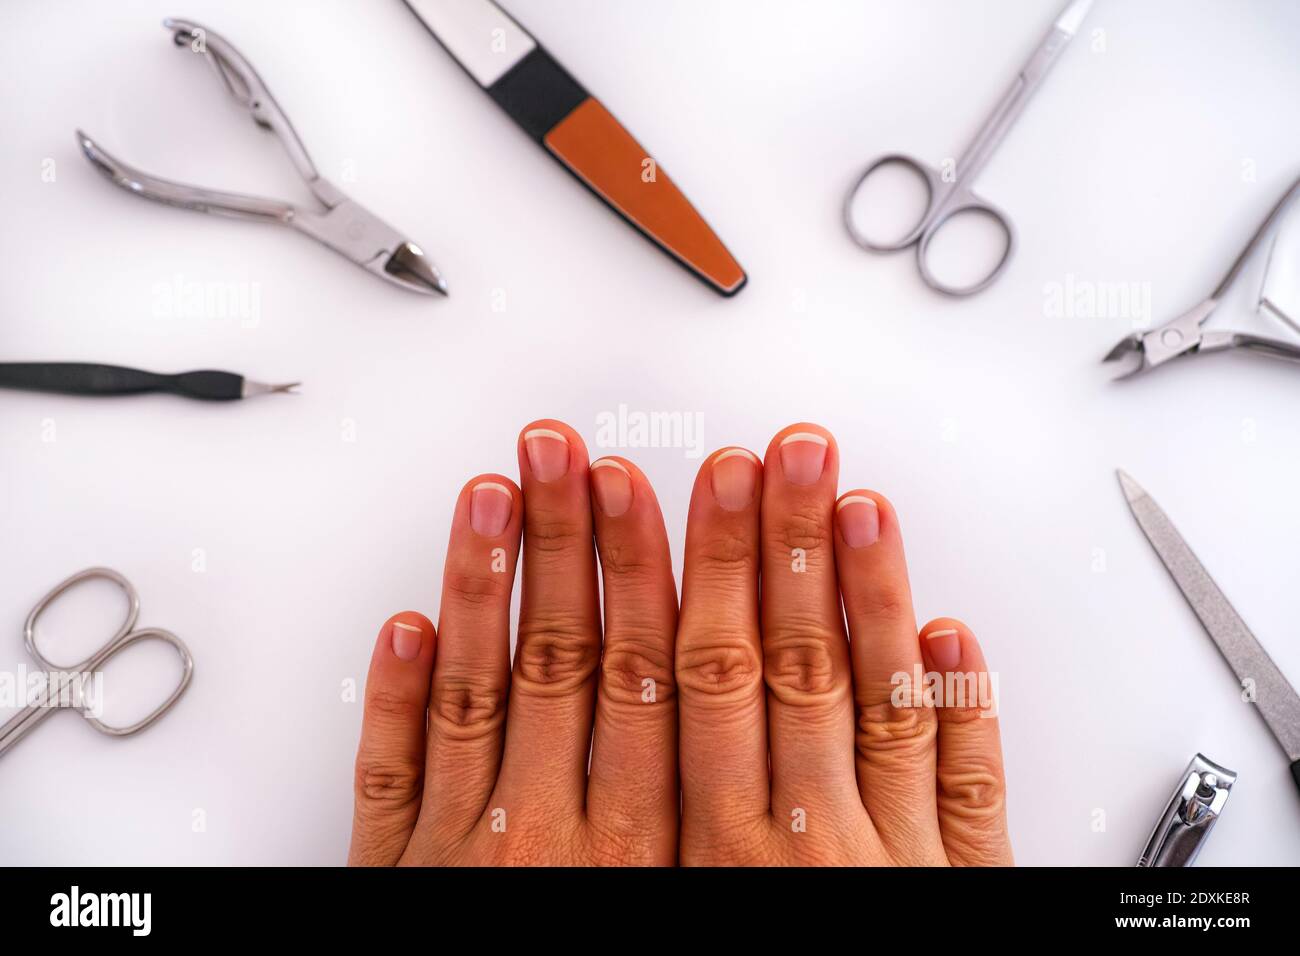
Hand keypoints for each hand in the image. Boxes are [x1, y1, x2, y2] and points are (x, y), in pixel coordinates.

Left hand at [348, 420, 678, 864]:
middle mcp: (544, 839)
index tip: (647, 490)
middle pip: (564, 658)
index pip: (651, 675)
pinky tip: (405, 626)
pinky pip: (390, 772)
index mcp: (632, 854)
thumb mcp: (678, 904)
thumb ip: (699, 820)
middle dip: (566, 539)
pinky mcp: (397, 872)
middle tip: (563, 454)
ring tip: (492, 495)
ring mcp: (463, 847)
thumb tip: (739, 718)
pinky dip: (395, 696)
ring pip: (476, 692)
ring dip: (485, 581)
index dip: (646, 567)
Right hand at [675, 423, 1011, 864]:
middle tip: (783, 456)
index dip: (698, 567)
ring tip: (860, 504)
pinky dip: (964, 707)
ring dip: (871, 592)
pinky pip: (969, 787)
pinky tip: (953, 635)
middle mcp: (807, 848)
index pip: (701, 674)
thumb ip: (660, 826)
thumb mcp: (678, 901)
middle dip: (784, 544)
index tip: (687, 487)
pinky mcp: (962, 881)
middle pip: (791, 663)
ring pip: (880, 701)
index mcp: (720, 854)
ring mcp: (891, 857)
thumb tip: (623, 724)